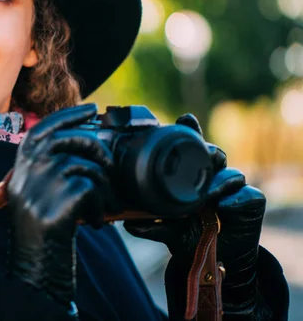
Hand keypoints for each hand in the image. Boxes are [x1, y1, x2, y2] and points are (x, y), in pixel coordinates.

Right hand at [6, 103, 121, 312]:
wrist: (33, 273)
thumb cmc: (43, 235)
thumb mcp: (37, 197)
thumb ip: (50, 171)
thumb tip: (85, 145)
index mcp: (20, 170)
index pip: (42, 130)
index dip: (67, 115)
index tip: (91, 108)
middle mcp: (25, 175)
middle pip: (66, 140)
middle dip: (94, 145)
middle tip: (108, 162)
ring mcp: (38, 190)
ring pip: (83, 165)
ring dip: (101, 185)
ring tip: (101, 204)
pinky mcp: (55, 207)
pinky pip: (90, 190)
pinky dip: (100, 207)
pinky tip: (95, 223)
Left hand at [124, 114, 271, 319]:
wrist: (216, 260)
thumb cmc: (188, 235)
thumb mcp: (168, 231)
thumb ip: (151, 226)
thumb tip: (129, 223)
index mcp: (189, 176)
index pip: (191, 148)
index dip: (190, 130)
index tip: (185, 119)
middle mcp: (211, 177)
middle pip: (213, 154)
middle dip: (209, 151)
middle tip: (204, 154)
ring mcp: (232, 189)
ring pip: (231, 173)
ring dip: (221, 179)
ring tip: (210, 191)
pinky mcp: (251, 204)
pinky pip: (250, 196)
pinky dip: (237, 200)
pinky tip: (224, 206)